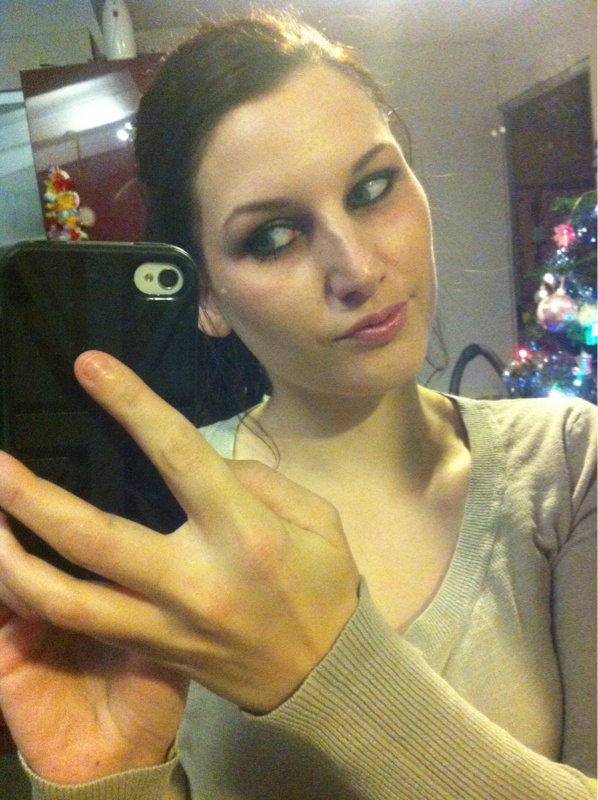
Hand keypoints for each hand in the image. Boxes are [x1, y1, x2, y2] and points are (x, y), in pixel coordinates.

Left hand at [0, 351, 358, 781]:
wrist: (324, 677)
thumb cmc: (325, 586)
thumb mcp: (316, 518)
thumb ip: (255, 480)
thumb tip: (195, 462)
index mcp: (243, 533)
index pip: (178, 456)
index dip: (132, 405)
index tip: (91, 366)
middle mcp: (193, 580)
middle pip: (94, 536)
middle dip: (32, 495)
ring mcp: (163, 624)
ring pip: (65, 596)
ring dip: (10, 558)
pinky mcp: (150, 651)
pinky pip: (79, 624)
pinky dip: (35, 595)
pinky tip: (10, 568)